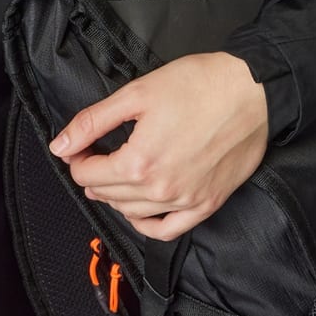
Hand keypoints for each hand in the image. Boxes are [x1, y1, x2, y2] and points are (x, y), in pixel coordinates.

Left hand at [48, 50, 269, 241]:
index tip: (81, 146)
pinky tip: (138, 211)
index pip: (87, 175)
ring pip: (132, 213)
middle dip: (93, 175)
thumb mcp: (135, 95)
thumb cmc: (198, 86)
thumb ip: (91, 123)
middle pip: (106, 194)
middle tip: (95, 156)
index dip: (77, 159)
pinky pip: (168, 230)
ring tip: (114, 176)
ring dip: (115, 197)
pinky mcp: (208, 203)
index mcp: (138, 163)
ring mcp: (186, 201)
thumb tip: (59, 146)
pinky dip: (147, 224)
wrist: (255, 91)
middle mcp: (161, 189)